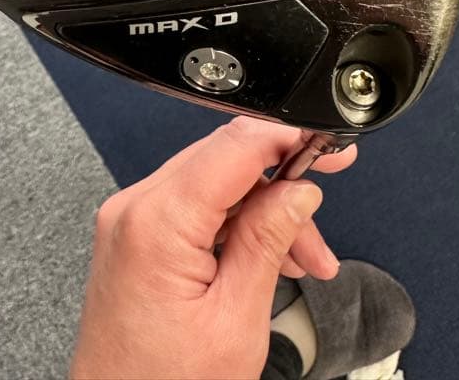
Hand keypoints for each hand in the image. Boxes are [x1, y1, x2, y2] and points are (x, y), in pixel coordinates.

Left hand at [70, 115, 356, 379]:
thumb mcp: (234, 321)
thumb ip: (267, 242)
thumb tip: (298, 190)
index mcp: (157, 222)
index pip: (234, 146)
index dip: (288, 138)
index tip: (328, 146)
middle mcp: (134, 208)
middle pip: (227, 162)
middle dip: (282, 189)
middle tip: (320, 219)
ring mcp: (130, 221)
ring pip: (217, 184)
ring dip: (265, 213)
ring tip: (303, 259)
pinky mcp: (135, 236)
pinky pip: (196, 208)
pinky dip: (236, 226)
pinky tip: (267, 257)